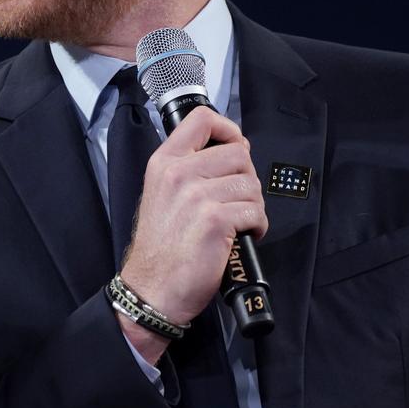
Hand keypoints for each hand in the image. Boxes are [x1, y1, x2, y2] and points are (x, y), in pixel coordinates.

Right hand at [118, 106, 266, 332]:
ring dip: (252, 205)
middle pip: (238, 153)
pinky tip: (240, 236)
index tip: (234, 144)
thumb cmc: (161, 246)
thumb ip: (188, 167)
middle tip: (236, 199)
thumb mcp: (161, 192)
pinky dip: (256, 226)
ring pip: (250, 184)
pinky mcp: (215, 220)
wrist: (152, 288)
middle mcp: (178, 173)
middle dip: (246, 178)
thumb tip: (231, 151)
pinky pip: (255, 211)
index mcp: (164, 161)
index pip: (202, 119)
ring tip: (237, 222)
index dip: (228, 128)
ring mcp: (197, 196)